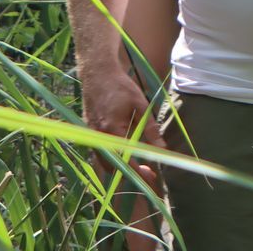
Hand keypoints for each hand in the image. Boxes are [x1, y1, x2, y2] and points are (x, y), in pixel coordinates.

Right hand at [80, 65, 164, 193]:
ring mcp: (91, 136)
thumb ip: (150, 128)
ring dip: (121, 166)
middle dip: (130, 172)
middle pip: (112, 166)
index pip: (125, 160)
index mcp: (111, 131)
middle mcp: (98, 138)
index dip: (138, 171)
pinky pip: (101, 152)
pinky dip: (113, 157)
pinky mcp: (90, 133)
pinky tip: (127, 152)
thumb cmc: (121, 87)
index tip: (152, 177)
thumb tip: (162, 148)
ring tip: (141, 165)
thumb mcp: (140, 105)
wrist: (97, 74)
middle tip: (149, 173)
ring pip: (105, 161)